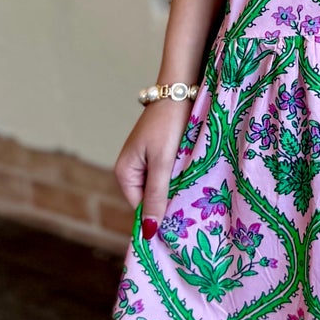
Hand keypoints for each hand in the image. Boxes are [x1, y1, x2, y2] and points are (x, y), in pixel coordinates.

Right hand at [113, 99, 194, 240]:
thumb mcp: (163, 162)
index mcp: (124, 172)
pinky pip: (167, 173)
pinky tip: (192, 173)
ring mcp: (145, 160)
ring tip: (194, 187)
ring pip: (161, 186)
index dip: (158, 215)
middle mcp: (131, 168)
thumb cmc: (168, 124)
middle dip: (168, 200)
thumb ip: (156, 195)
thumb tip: (148, 230)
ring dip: (176, 188)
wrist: (179, 90)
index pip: (140, 208)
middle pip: (150, 198)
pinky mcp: (158, 152)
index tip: (180, 221)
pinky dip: (179, 175)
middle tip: (191, 203)